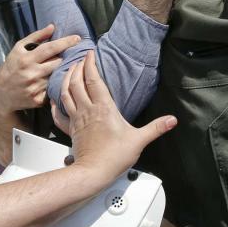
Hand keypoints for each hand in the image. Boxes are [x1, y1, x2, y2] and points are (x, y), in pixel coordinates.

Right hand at [0, 25, 79, 112]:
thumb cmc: (12, 66)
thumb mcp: (19, 48)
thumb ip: (36, 37)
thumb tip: (52, 26)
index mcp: (26, 59)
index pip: (50, 48)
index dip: (65, 42)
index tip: (77, 38)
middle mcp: (31, 74)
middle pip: (58, 63)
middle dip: (62, 58)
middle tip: (64, 56)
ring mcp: (35, 88)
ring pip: (56, 76)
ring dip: (58, 72)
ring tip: (54, 70)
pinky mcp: (38, 100)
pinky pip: (53, 89)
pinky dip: (53, 84)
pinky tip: (49, 82)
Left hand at [59, 51, 176, 173]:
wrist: (93, 173)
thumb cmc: (114, 157)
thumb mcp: (139, 140)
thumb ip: (156, 128)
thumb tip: (172, 120)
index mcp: (104, 108)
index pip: (93, 80)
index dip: (90, 64)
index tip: (90, 53)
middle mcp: (88, 109)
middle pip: (76, 82)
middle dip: (77, 68)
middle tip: (80, 59)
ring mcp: (77, 119)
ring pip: (66, 94)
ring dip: (66, 80)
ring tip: (69, 71)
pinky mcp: (71, 129)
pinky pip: (59, 114)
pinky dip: (55, 104)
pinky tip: (55, 100)